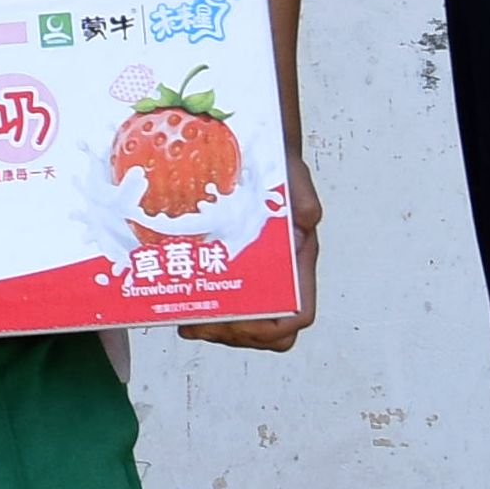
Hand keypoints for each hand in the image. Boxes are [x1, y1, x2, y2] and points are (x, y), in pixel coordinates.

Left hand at [180, 151, 321, 353]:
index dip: (272, 327)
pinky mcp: (233, 273)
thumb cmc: (279, 170)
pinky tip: (182, 307)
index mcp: (298, 261)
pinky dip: (204, 317)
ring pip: (245, 327)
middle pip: (267, 331)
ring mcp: (256, 278)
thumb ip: (302, 196)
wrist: (258, 154)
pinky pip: (224, 310)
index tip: (242, 318)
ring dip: (217, 331)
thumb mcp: (293, 177)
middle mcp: (280, 276)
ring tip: (190, 321)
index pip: (298, 314)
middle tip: (203, 323)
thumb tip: (308, 216)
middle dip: (235, 333)